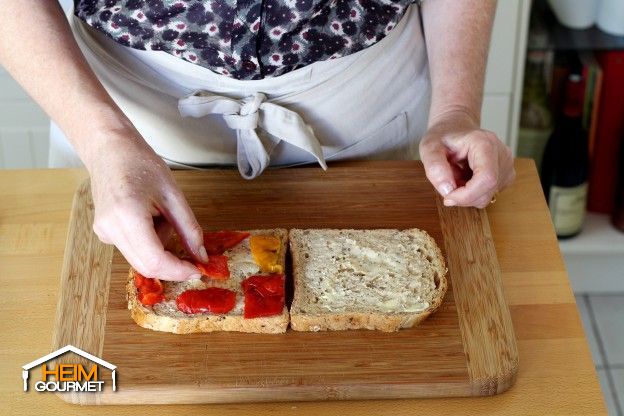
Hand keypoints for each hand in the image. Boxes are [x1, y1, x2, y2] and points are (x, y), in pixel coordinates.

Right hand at [86, 127, 207, 280]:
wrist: (110, 150)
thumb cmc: (142, 164)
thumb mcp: (174, 196)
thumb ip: (189, 229)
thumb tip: (201, 257)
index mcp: (127, 217)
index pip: (155, 261)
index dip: (179, 271)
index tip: (199, 269)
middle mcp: (110, 230)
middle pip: (146, 266)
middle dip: (173, 265)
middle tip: (193, 254)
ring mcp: (104, 233)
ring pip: (140, 259)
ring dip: (161, 247)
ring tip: (162, 215)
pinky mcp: (104, 234)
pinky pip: (133, 248)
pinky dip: (150, 240)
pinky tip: (149, 216)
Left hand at [419, 110, 515, 208]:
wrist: (455, 128)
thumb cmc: (443, 136)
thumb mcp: (429, 147)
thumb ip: (435, 167)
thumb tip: (447, 190)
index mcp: (485, 143)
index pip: (487, 178)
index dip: (467, 195)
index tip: (448, 197)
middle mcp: (502, 154)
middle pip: (488, 190)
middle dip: (463, 196)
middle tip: (447, 182)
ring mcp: (507, 165)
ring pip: (487, 196)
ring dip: (467, 194)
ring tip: (456, 176)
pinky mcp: (506, 175)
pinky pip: (489, 194)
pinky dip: (473, 193)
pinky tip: (465, 178)